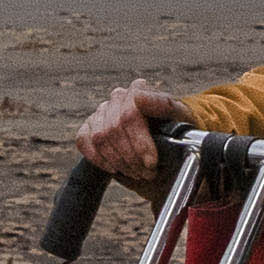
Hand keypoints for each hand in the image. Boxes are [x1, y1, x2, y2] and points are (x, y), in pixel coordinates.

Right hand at [73, 76, 189, 185]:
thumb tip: (139, 98)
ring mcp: (101, 111)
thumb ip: (164, 104)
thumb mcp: (180, 117)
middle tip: (147, 173)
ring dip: (118, 161)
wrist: (166, 143)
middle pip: (115, 129)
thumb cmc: (175, 127)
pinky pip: (83, 140)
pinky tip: (114, 168)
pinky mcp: (88, 126)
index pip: (130, 114)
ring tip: (136, 173)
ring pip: (100, 138)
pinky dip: (97, 158)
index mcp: (138, 90)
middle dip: (132, 157)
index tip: (151, 162)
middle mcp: (118, 97)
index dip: (140, 142)